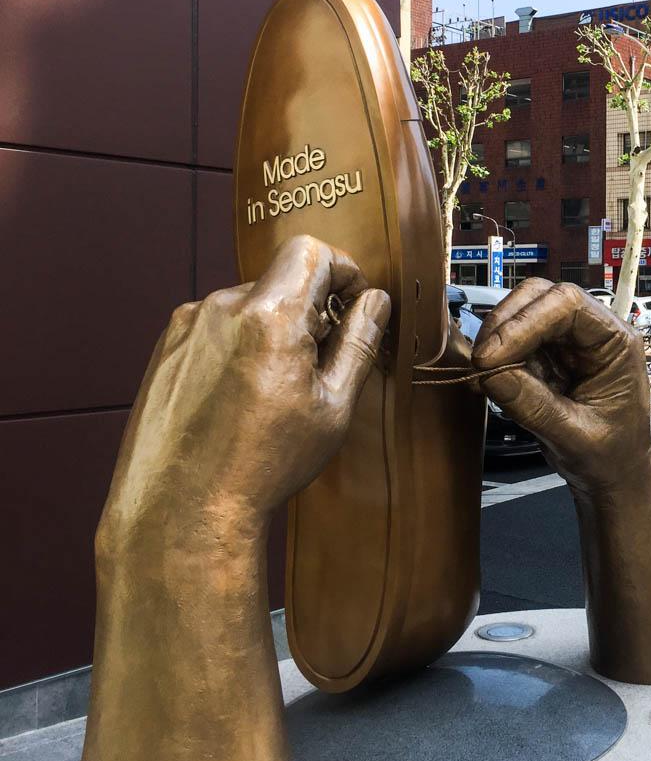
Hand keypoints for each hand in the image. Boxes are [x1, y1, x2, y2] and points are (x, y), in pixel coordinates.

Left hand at [100, 235, 390, 541]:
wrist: (181, 508)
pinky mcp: (166, 347)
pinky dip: (239, 347)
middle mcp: (222, 308)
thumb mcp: (332, 407)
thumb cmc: (260, 465)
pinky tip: (240, 398)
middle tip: (321, 364)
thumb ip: (358, 344)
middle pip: (281, 281)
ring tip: (275, 392)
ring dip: (272, 331)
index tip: (352, 302)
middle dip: (309, 311)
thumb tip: (375, 303)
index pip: (311, 251)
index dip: (342, 270)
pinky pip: (216, 328)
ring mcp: (187, 326)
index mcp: (270, 316)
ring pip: (249, 307)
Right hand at [473, 279, 649, 493]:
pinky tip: (487, 380)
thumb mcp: (574, 437)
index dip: (525, 322)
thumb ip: (534, 407)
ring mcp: (568, 342)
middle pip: (541, 298)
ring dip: (496, 340)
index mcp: (615, 342)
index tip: (492, 355)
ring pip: (523, 314)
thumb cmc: (611, 456)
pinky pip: (515, 342)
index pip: (569, 305)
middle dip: (505, 324)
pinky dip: (496, 357)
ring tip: (482, 375)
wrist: (613, 476)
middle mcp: (593, 332)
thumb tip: (490, 375)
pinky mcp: (548, 357)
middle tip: (481, 361)